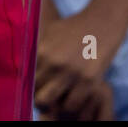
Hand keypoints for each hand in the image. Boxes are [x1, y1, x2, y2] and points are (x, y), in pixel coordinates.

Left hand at [33, 2, 127, 120]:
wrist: (101, 21)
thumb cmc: (74, 27)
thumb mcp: (51, 33)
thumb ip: (39, 50)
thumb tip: (25, 69)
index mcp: (42, 51)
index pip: (28, 81)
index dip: (33, 88)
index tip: (40, 89)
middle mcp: (54, 63)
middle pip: (38, 96)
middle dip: (42, 99)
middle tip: (50, 97)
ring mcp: (72, 73)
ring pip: (54, 104)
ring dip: (58, 105)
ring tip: (63, 98)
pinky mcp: (89, 81)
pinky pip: (73, 105)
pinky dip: (72, 105)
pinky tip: (75, 96)